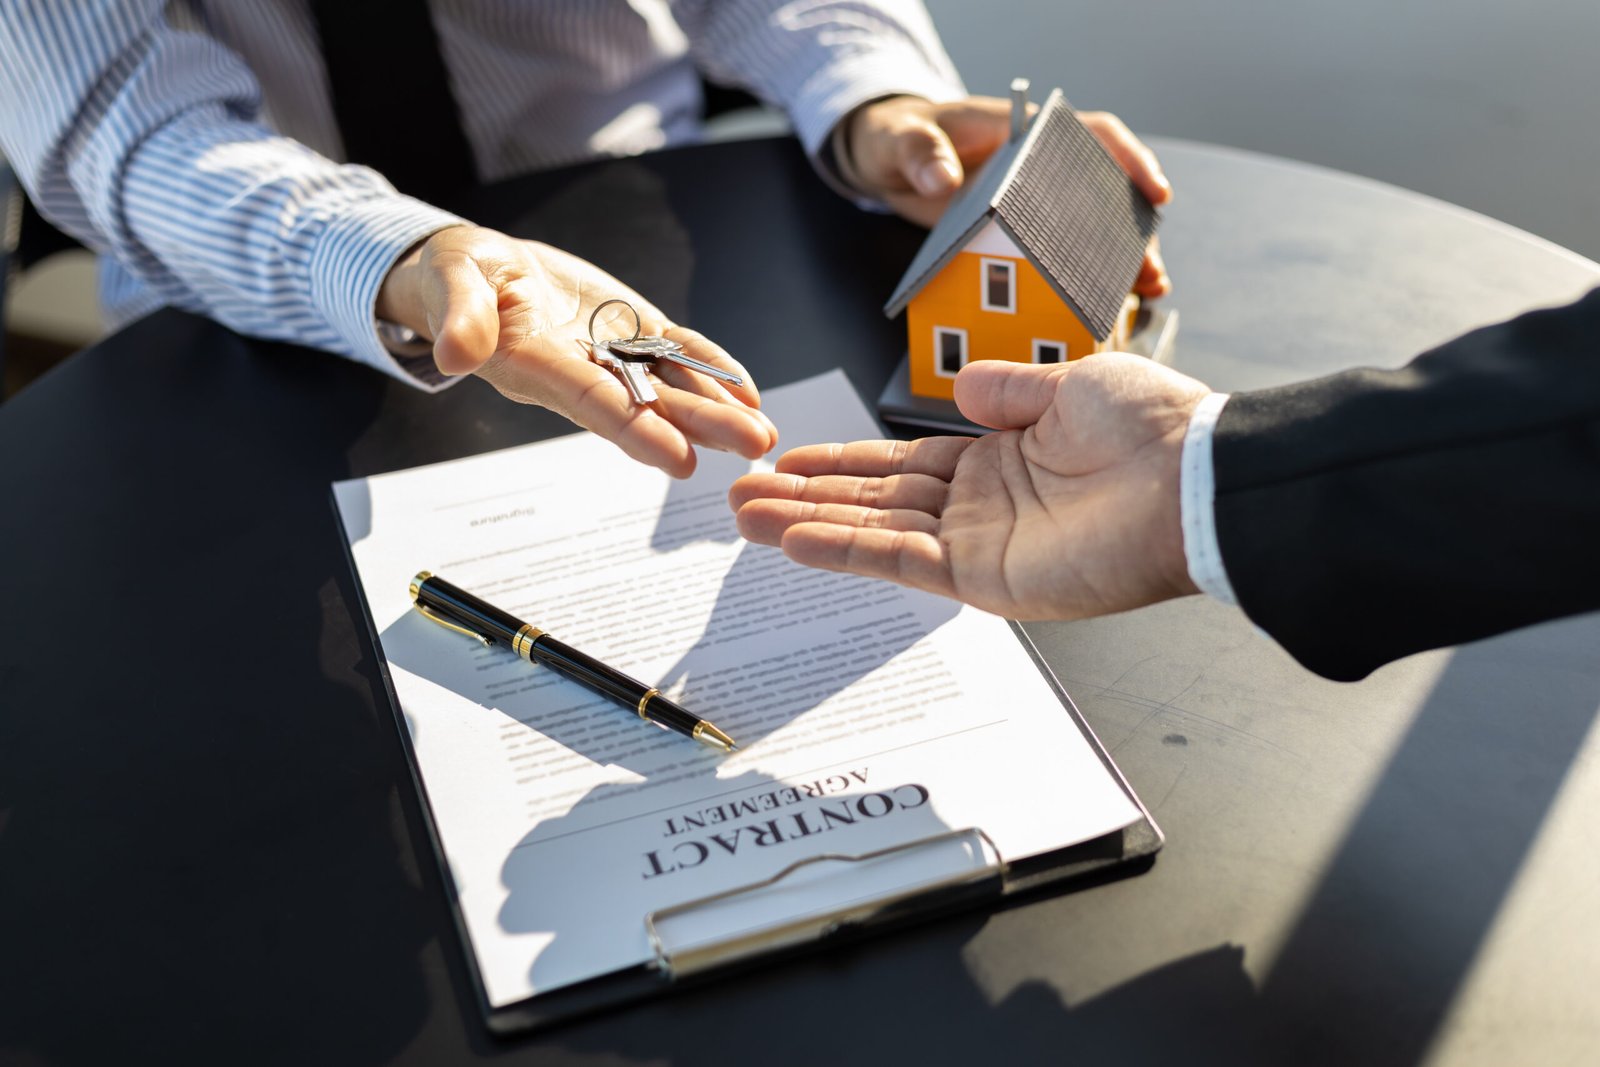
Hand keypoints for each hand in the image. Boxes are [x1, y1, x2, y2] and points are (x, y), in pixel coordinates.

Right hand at [377, 225, 777, 477]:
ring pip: (670, 386)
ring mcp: (610, 354)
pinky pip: (676, 350)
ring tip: (763, 434)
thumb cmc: (459, 278)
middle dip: (701, 428)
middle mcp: (580, 373)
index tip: (680, 459)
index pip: (593, 403)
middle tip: (754, 449)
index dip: (637, 430)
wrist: (481, 268)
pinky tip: (746, 391)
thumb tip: (453, 355)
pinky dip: (710, 368)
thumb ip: (460, 318)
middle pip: (647, 406)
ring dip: (717, 411)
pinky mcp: (629, 328)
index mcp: (536, 368)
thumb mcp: (452, 283)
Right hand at [729, 354, 1209, 618]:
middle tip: (741, 496)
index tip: (789, 457)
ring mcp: (980, 546)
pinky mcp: (986, 579)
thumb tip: (959, 388)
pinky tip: (794, 539)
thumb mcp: (1069, 385)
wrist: (1196, 479)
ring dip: (806, 524)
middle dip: (805, 497)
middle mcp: (982, 506)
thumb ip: (1007, 389)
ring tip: (744, 517)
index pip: (901, 465)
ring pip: (873, 532)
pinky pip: (900, 560)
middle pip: (873, 501)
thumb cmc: (1153, 428)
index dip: (843, 461)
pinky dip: (845, 550)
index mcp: (1001, 459)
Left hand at [845, 96, 1171, 296]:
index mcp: (1022, 134)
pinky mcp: (1021, 232)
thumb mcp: (900, 141)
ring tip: (1145, 292)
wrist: (885, 160)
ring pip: (1093, 226)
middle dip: (1136, 230)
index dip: (1129, 160)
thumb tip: (944, 180)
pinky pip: (1062, 252)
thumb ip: (921, 155)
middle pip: (1106, 191)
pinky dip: (1086, 276)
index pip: (1091, 135)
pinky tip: (1108, 302)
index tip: (1154, 191)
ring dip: (1121, 259)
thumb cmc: (898, 137)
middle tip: (1150, 270)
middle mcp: (1039, 166)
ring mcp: (1034, 201)